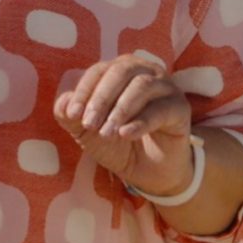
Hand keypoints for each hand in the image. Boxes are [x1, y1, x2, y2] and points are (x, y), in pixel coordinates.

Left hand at [52, 52, 192, 196]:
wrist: (148, 172)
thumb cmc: (118, 143)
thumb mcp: (87, 132)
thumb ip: (70, 117)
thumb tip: (62, 103)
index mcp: (120, 71)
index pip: (99, 71)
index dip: (84, 90)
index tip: (72, 114)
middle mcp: (145, 72)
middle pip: (121, 72)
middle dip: (101, 98)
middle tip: (89, 124)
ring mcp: (165, 88)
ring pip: (142, 86)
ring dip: (120, 109)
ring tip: (107, 133)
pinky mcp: (180, 107)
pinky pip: (160, 109)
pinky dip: (141, 121)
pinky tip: (126, 134)